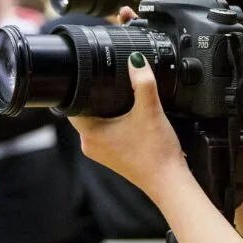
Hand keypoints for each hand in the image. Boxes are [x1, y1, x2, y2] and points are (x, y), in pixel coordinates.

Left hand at [69, 52, 185, 196]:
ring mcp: (101, 153)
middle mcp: (91, 146)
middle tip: (110, 83)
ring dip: (105, 110)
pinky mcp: (113, 156)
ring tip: (120, 98)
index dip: (79, 88)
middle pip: (84, 112)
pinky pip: (106, 133)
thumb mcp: (150, 110)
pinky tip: (129, 116)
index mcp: (90, 135)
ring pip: (96, 122)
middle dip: (95, 97)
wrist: (169, 181)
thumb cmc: (156, 154)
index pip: (73, 105)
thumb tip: (136, 61)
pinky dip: (114, 122)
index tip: (89, 76)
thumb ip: (143, 82)